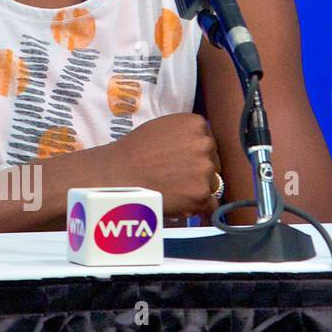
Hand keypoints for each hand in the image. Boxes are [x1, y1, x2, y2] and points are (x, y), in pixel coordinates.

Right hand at [105, 113, 220, 217]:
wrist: (118, 173)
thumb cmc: (134, 151)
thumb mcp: (161, 127)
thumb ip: (184, 134)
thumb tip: (200, 148)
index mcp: (195, 124)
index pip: (208, 141)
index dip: (195, 153)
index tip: (180, 160)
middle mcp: (205, 143)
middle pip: (213, 162)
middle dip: (200, 171)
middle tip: (175, 177)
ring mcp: (205, 169)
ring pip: (213, 184)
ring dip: (198, 188)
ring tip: (174, 190)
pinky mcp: (202, 194)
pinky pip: (211, 205)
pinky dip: (199, 207)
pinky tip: (183, 205)